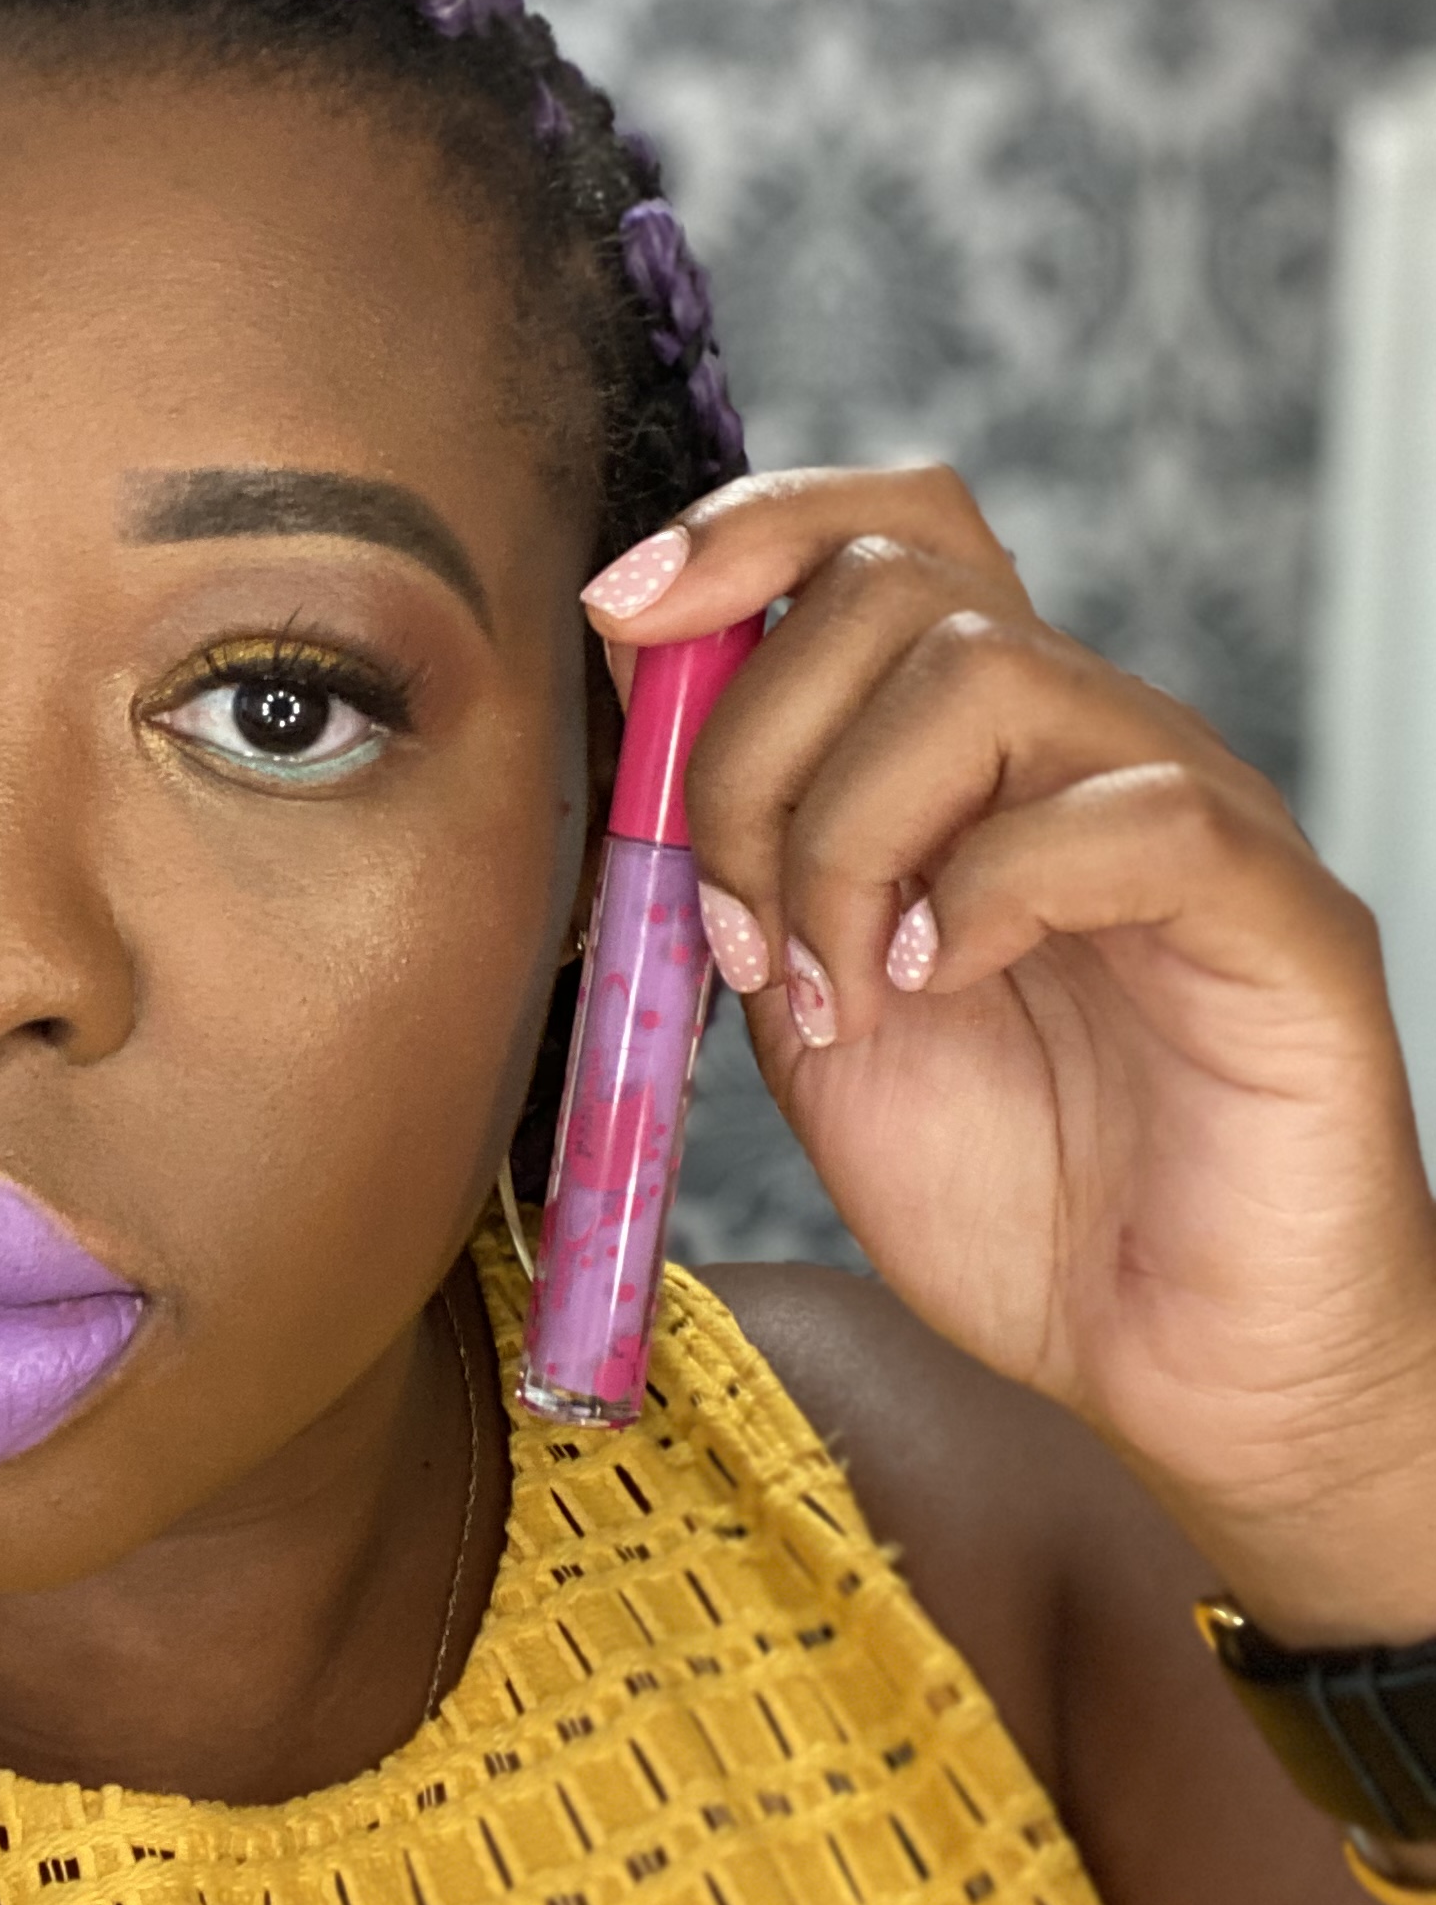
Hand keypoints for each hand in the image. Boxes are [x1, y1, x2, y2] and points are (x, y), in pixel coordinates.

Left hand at [583, 466, 1435, 1646]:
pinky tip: (942, 989)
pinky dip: (987, 893)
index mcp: (980, 755)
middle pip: (899, 582)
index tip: (621, 612)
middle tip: (740, 930)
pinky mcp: (1282, 915)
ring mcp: (1192, 815)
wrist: (1181, 1374)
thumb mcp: (810, 1012)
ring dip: (848, 835)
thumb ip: (744, 862)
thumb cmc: (1014, 1195)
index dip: (746, 530)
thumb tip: (631, 696)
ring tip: (844, 991)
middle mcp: (1092, 746)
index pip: (887, 530)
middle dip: (751, 745)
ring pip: (989, 672)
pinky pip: (1131, 814)